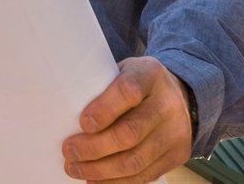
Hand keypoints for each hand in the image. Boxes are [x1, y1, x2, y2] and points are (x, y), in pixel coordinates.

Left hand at [62, 57, 194, 181]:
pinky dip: (116, 181)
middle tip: (69, 151)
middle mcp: (168, 103)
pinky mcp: (178, 155)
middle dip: (93, 147)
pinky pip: (144, 175)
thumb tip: (65, 115)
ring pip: (135, 160)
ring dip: (100, 170)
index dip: (103, 109)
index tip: (82, 123)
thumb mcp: (122, 72)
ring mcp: (176, 131)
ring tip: (76, 169)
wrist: (178, 96)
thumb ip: (102, 88)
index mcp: (150, 74)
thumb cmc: (138, 84)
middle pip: (129, 132)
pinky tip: (96, 180)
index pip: (128, 91)